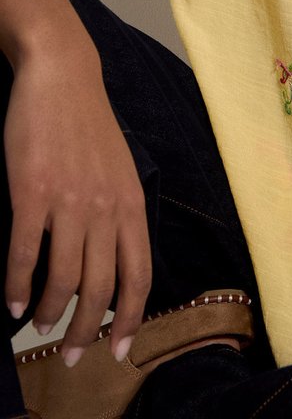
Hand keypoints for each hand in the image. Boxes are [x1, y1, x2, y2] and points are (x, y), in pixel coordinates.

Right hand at [4, 43, 151, 365]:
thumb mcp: (120, 171)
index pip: (139, 274)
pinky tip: (12, 304)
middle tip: (71, 355)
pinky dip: (16, 286)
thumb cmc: (89, 125)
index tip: (118, 350)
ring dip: (50, 313)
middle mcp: (105, 207)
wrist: (62, 77)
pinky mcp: (31, 192)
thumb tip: (110, 267)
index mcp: (131, 203)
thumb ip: (119, 215)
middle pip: (99, 288)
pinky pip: (23, 254)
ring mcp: (67, 200)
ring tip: (40, 327)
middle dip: (86, 331)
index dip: (130, 319)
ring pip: (61, 279)